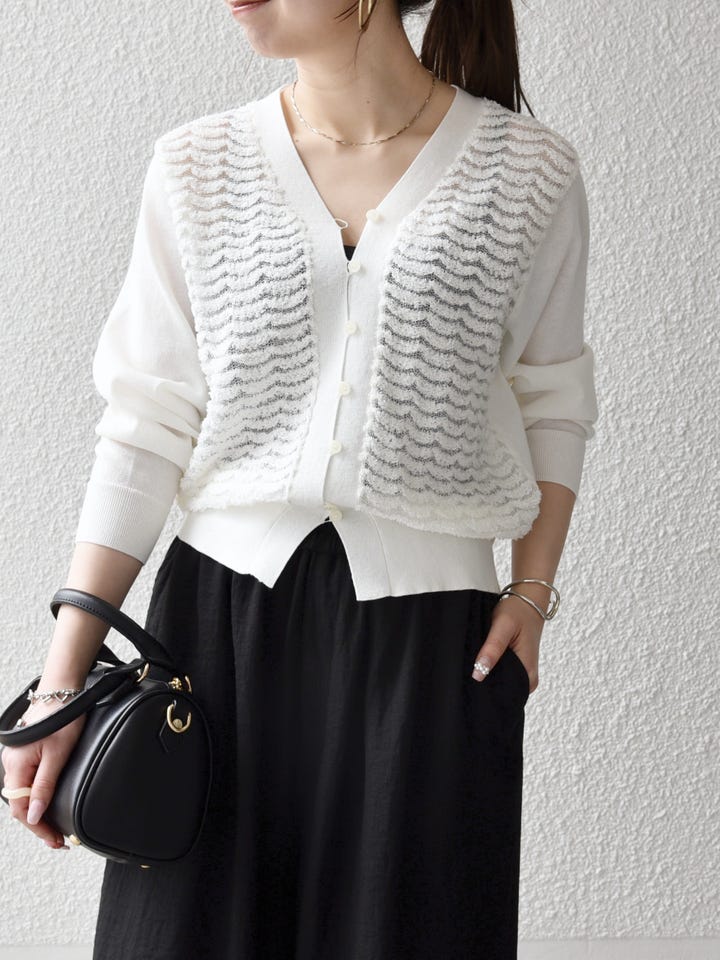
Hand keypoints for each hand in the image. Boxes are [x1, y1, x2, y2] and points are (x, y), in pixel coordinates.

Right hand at [1, 698, 86, 849]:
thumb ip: (43, 787)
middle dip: (37, 825)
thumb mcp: (57, 756)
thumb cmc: (62, 718)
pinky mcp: (24, 754)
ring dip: (36, 812)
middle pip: (19, 804)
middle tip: (58, 841)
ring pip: (22, 794)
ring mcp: (16, 759)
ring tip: (54, 828)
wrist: (62, 691)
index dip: (37, 828)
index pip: (20, 809)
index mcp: (15, 767)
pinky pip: (25, 782)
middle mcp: (10, 764)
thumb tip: (32, 817)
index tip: (55, 841)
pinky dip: (35, 797)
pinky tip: (45, 804)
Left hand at [472, 594, 543, 693]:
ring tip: (475, 662)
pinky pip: (501, 673)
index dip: (485, 690)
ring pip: (499, 681)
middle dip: (484, 682)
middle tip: (468, 670)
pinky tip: (481, 660)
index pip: (504, 695)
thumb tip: (478, 674)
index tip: (470, 683)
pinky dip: (490, 667)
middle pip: (501, 690)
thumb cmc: (518, 612)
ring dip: (487, 674)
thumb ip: (492, 649)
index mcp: (527, 674)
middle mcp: (528, 679)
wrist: (529, 601)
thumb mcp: (503, 626)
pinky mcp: (517, 667)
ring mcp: (523, 674)